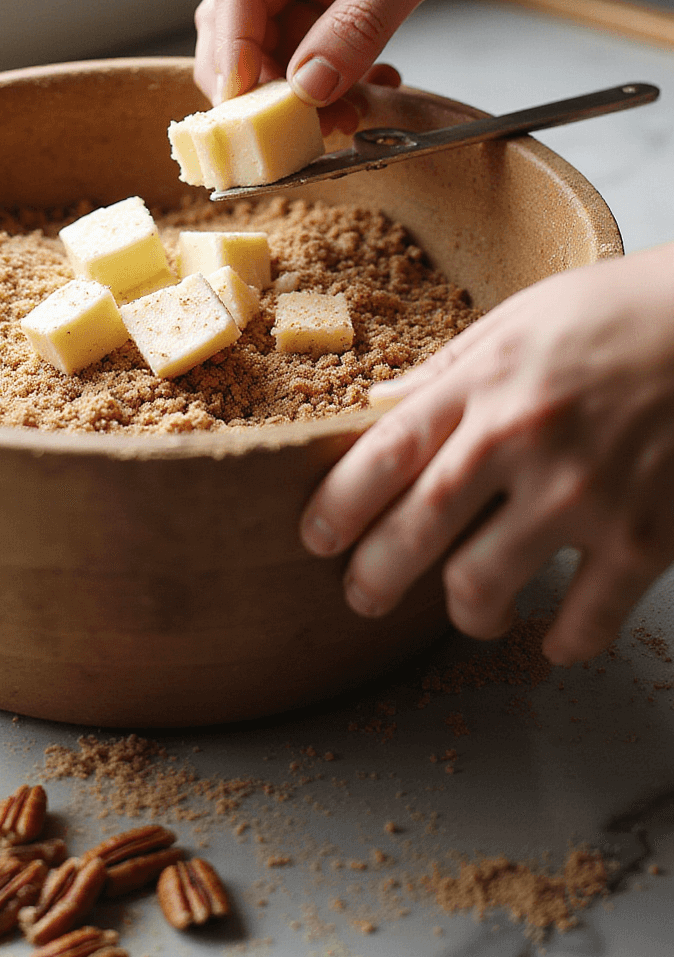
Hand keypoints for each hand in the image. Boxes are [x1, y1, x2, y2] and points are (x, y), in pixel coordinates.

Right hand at [194, 0, 559, 110]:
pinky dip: (340, 70)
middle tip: (295, 131)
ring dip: (306, 84)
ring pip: (286, 37)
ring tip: (344, 116)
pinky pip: (327, 37)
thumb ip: (359, 23)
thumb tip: (308, 85)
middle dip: (265, 80)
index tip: (248, 115)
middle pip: (247, 21)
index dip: (233, 59)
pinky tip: (373, 86)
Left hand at [299, 245, 673, 663]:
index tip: (316, 537)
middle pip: (419, 525)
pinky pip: (587, 616)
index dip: (340, 504)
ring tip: (471, 613)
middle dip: (377, 575)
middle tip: (363, 597)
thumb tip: (380, 406)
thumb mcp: (523, 319)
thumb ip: (450, 370)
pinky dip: (565, 641)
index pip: (385, 452)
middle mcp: (523, 439)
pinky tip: (556, 640)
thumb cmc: (624, 315)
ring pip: (485, 583)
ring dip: (467, 612)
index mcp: (486, 383)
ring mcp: (584, 493)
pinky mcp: (644, 536)